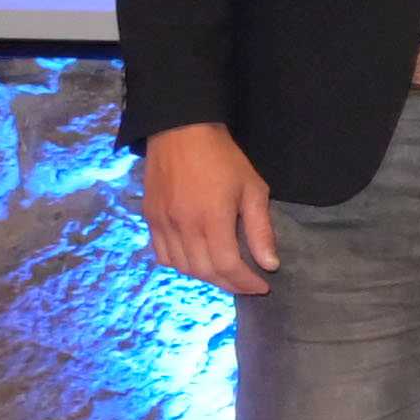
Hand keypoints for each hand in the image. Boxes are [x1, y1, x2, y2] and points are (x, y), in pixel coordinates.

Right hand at [137, 120, 277, 294]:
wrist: (181, 132)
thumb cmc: (223, 158)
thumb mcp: (253, 189)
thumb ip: (260, 229)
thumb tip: (269, 264)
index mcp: (212, 218)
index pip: (227, 266)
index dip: (245, 282)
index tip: (261, 286)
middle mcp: (183, 225)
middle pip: (204, 271)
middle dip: (228, 283)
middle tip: (246, 284)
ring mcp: (162, 223)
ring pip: (182, 267)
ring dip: (205, 277)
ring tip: (225, 274)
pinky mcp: (150, 218)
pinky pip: (162, 255)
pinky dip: (181, 265)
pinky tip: (197, 261)